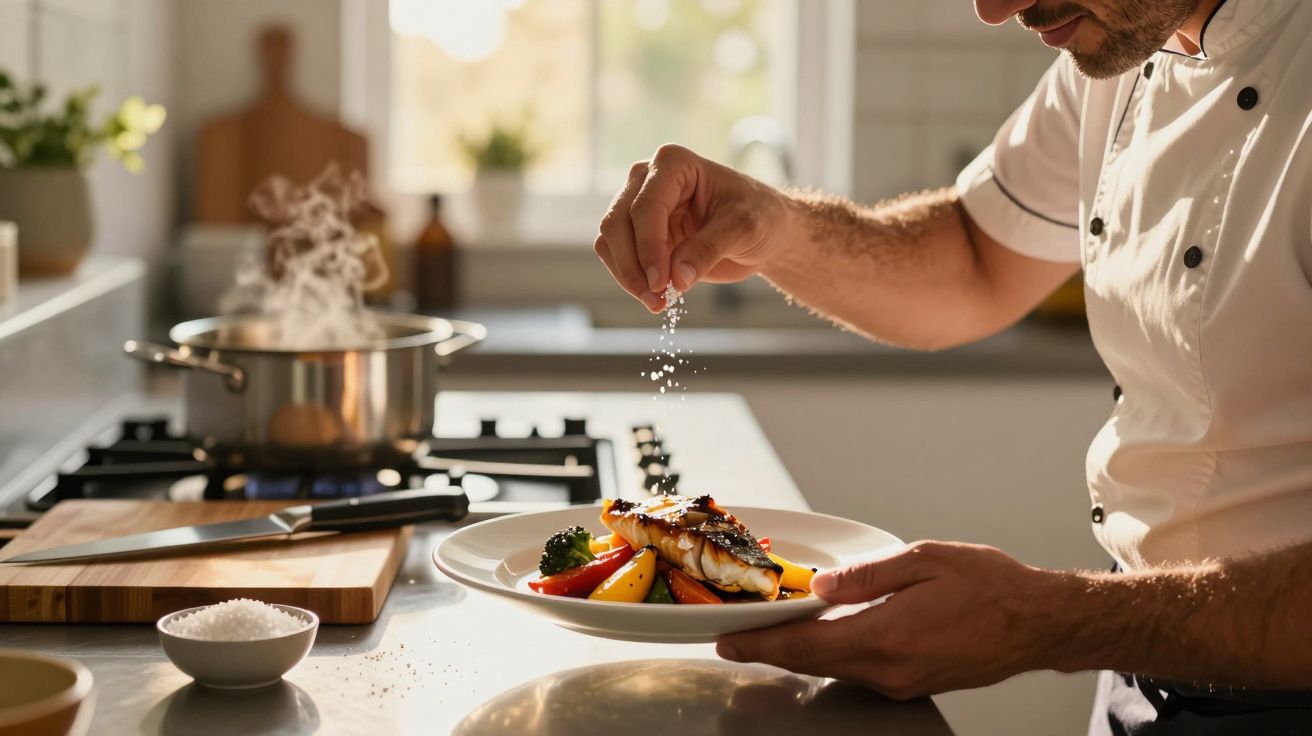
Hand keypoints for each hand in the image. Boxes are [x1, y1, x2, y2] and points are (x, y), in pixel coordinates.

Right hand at [595, 144, 790, 311]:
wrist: (765, 232)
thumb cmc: (760, 217)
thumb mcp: (744, 229)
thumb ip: (708, 249)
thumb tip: (675, 278)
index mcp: (673, 164)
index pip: (646, 206)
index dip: (649, 247)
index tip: (661, 282)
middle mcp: (647, 180)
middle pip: (617, 223)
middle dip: (634, 265)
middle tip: (658, 299)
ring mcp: (638, 206)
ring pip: (609, 242)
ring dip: (628, 276)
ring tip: (658, 302)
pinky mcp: (639, 234)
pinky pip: (617, 257)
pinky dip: (631, 280)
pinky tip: (657, 297)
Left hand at [716, 541, 1070, 699]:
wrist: (1037, 623)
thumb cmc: (989, 587)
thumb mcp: (923, 560)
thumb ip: (866, 574)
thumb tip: (821, 584)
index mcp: (885, 637)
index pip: (805, 645)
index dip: (761, 642)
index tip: (728, 639)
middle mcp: (888, 669)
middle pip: (812, 662)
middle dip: (769, 651)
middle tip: (734, 640)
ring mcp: (900, 681)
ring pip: (833, 669)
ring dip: (799, 652)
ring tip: (770, 632)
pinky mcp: (912, 682)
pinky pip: (858, 671)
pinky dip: (830, 655)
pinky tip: (822, 638)